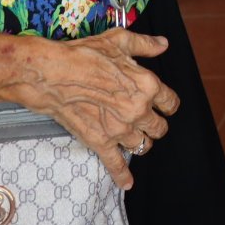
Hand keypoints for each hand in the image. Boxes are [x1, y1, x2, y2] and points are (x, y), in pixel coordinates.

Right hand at [18, 29, 179, 189]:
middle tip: (147, 121)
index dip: (167, 104)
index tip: (163, 105)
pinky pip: (116, 164)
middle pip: (159, 127)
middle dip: (155, 124)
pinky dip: (122, 176)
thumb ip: (145, 45)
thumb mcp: (118, 41)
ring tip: (135, 138)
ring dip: (141, 142)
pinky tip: (127, 183)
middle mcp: (138, 110)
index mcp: (147, 85)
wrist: (52, 74)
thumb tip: (163, 45)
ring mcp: (120, 129)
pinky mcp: (100, 141)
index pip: (171, 103)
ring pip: (143, 145)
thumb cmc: (84, 54)